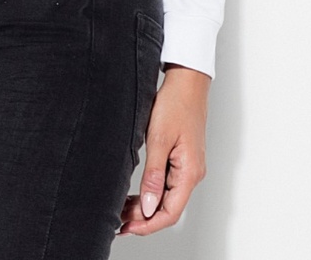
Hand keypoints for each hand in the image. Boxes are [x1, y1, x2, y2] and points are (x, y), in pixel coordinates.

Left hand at [117, 66, 208, 235]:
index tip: (127, 229)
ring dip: (146, 206)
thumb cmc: (175, 104)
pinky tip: (137, 193)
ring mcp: (187, 166)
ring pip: (167, 197)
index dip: (148, 225)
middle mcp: (192, 173)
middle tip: (118, 219)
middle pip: (168, 208)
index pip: (170, 212)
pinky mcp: (182, 158)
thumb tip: (148, 208)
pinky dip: (151, 192)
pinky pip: (167, 184)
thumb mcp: (159, 139)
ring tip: (123, 208)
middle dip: (144, 218)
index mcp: (189, 172)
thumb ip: (153, 176)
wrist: (186, 81)